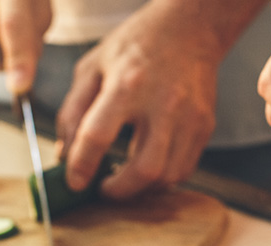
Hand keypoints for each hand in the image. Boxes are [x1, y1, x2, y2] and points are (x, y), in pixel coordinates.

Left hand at [54, 7, 220, 198]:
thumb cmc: (139, 44)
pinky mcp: (205, 126)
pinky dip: (163, 178)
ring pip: (169, 175)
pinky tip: (148, 167)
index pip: (98, 135)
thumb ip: (74, 110)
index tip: (75, 181)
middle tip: (104, 188)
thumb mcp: (93, 66)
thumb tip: (66, 152)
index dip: (81, 166)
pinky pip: (185, 168)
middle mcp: (163, 103)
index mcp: (127, 84)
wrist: (190, 29)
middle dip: (119, 190)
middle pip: (145, 168)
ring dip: (142, 188)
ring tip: (125, 179)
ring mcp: (189, 118)